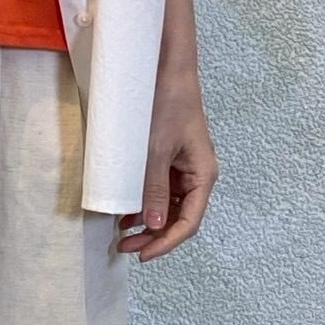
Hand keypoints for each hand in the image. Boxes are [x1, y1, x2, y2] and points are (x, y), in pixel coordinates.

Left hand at [116, 71, 217, 261]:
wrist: (166, 70)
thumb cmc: (166, 105)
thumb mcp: (155, 149)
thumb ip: (154, 188)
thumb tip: (154, 226)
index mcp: (203, 176)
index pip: (188, 222)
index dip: (165, 243)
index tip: (142, 255)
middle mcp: (196, 176)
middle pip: (178, 218)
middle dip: (153, 236)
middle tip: (124, 247)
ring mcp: (182, 168)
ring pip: (167, 207)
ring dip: (147, 222)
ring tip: (121, 234)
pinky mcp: (168, 159)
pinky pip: (159, 190)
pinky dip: (143, 203)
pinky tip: (126, 212)